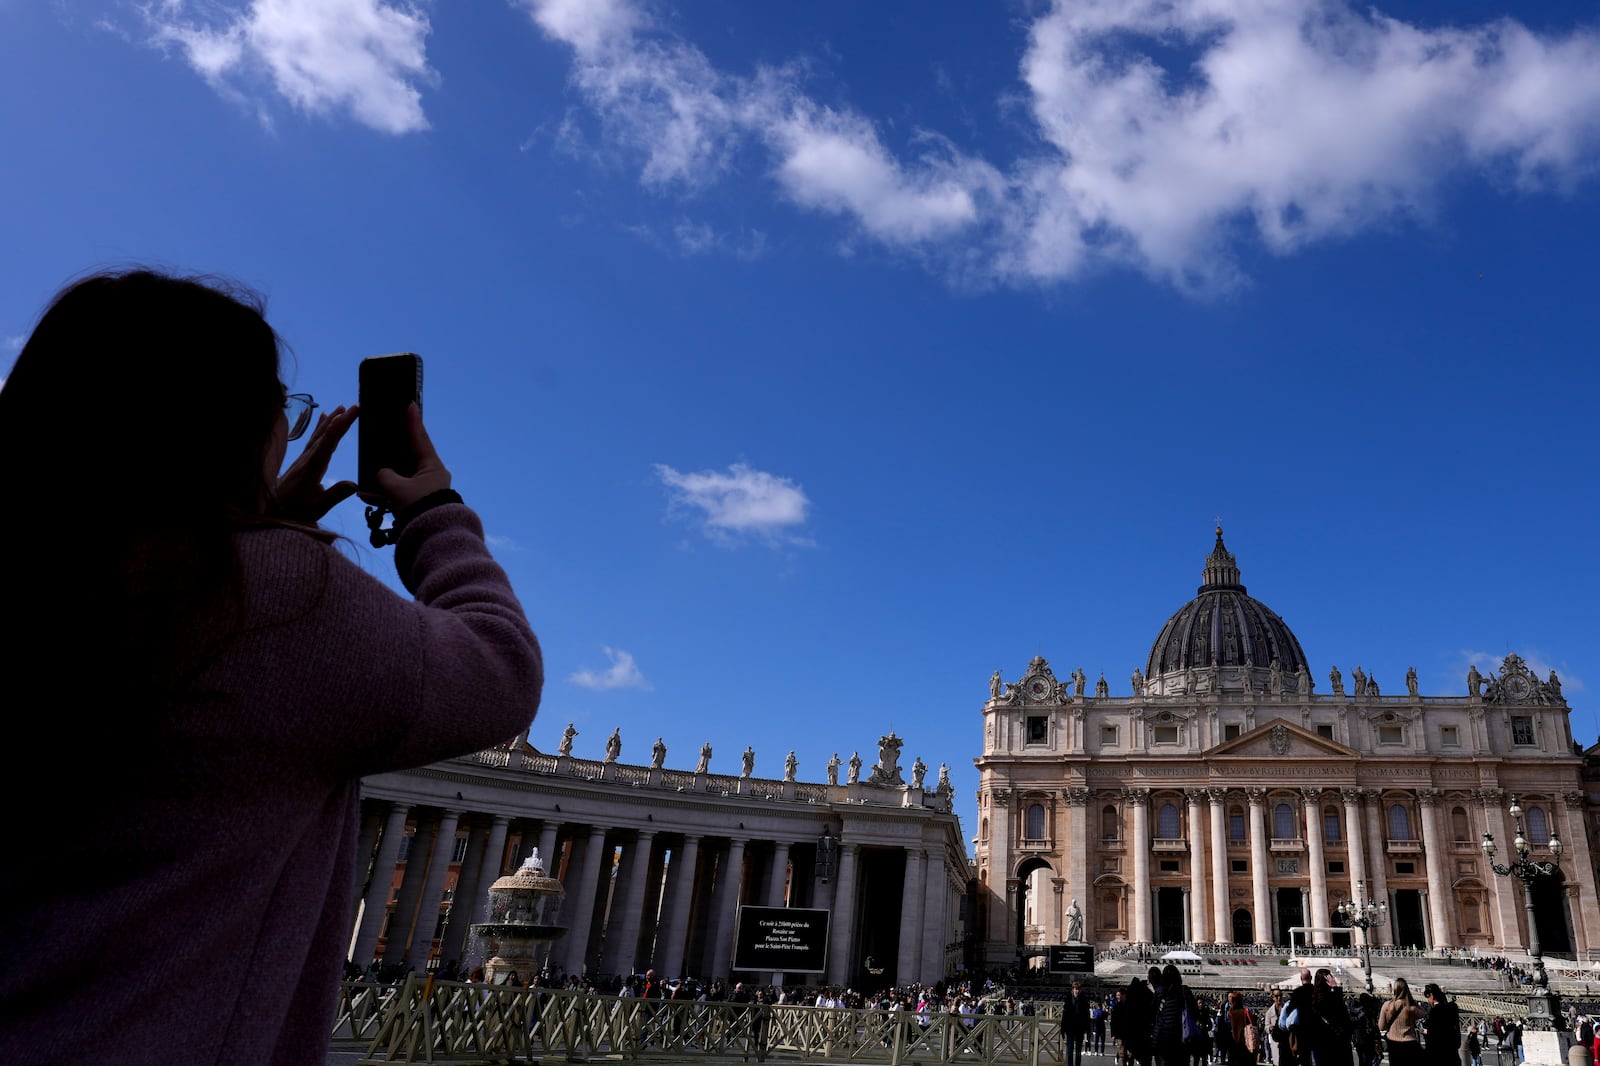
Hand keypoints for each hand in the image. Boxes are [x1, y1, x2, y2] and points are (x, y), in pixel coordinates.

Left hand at [273, 404, 358, 521]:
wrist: (272, 513)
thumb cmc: (295, 512)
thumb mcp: (316, 509)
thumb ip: (334, 496)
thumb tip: (355, 484)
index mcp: (310, 471)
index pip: (326, 447)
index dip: (337, 430)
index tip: (347, 416)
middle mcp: (306, 461)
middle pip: (324, 437)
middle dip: (339, 421)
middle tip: (354, 407)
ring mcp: (303, 459)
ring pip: (318, 436)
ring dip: (330, 421)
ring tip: (341, 408)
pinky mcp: (302, 461)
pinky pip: (313, 440)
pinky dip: (320, 427)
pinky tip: (324, 417)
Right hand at [365, 402, 451, 510]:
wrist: (430, 539)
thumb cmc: (417, 507)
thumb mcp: (395, 488)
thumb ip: (384, 475)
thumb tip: (381, 474)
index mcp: (432, 467)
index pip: (420, 438)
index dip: (413, 421)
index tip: (410, 403)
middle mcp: (431, 477)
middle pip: (408, 457)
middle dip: (392, 451)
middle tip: (386, 434)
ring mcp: (424, 491)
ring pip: (400, 478)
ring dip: (383, 478)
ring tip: (367, 475)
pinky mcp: (417, 505)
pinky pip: (397, 495)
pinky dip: (383, 495)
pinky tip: (365, 496)